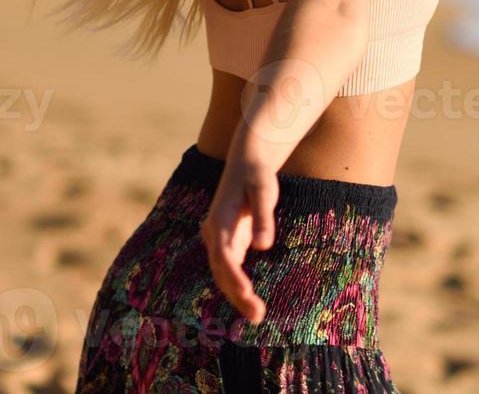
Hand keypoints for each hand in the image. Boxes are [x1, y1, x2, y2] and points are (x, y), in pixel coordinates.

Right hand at [201, 157, 278, 324]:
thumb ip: (263, 217)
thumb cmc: (256, 174)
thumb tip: (263, 246)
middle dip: (237, 294)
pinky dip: (238, 287)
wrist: (246, 162)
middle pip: (221, 270)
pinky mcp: (228, 243)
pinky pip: (229, 270)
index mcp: (220, 220)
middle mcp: (215, 233)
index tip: (246, 293)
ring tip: (257, 316)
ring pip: (224, 274)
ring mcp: (219, 239)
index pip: (223, 254)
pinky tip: (250, 303)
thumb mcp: (264, 190)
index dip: (233, 275)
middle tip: (257, 315)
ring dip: (237, 296)